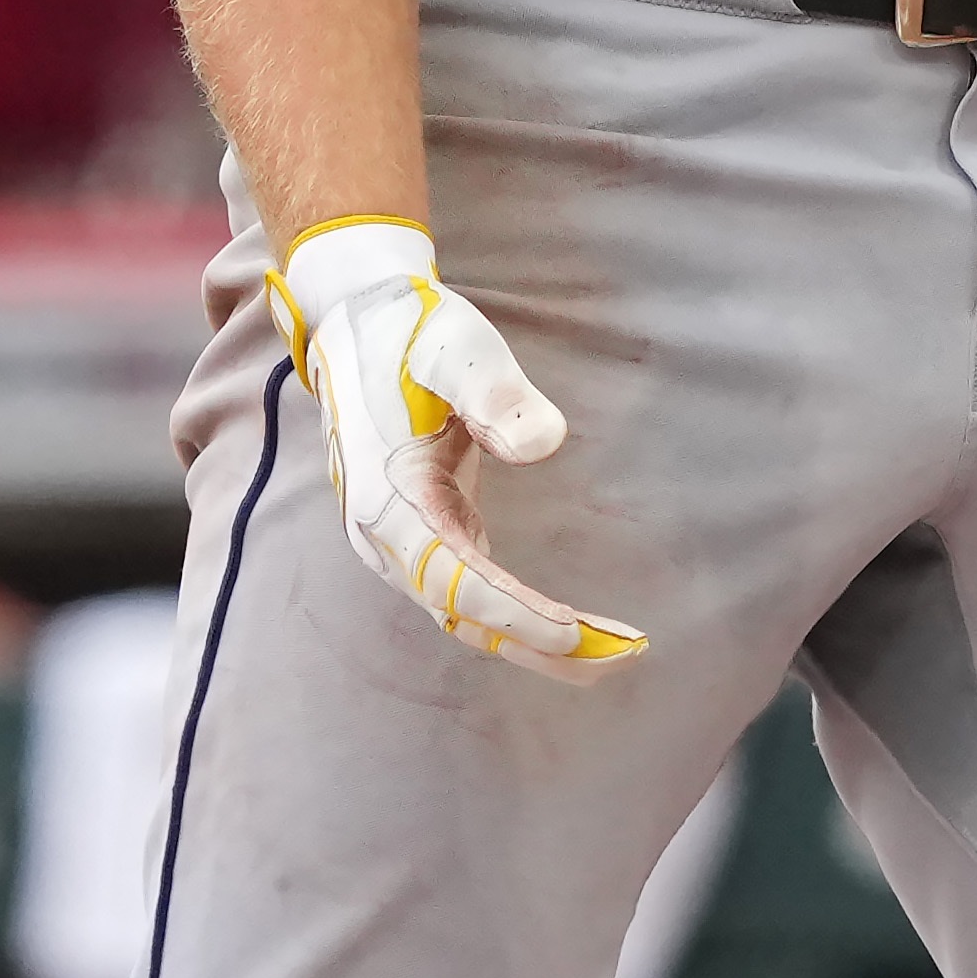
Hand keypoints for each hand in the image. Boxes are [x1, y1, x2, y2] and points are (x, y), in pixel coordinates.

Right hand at [275, 217, 641, 675]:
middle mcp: (386, 537)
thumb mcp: (459, 350)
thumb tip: (543, 444)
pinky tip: (570, 627)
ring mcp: (400, 540)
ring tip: (611, 654)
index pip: (455, 580)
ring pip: (466, 613)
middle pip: (464, 615)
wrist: (356, 319)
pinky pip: (469, 591)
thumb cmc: (411, 332)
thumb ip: (496, 395)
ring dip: (533, 640)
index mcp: (389, 501)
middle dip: (539, 644)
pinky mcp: (422, 532)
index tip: (574, 632)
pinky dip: (517, 615)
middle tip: (620, 658)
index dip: (513, 613)